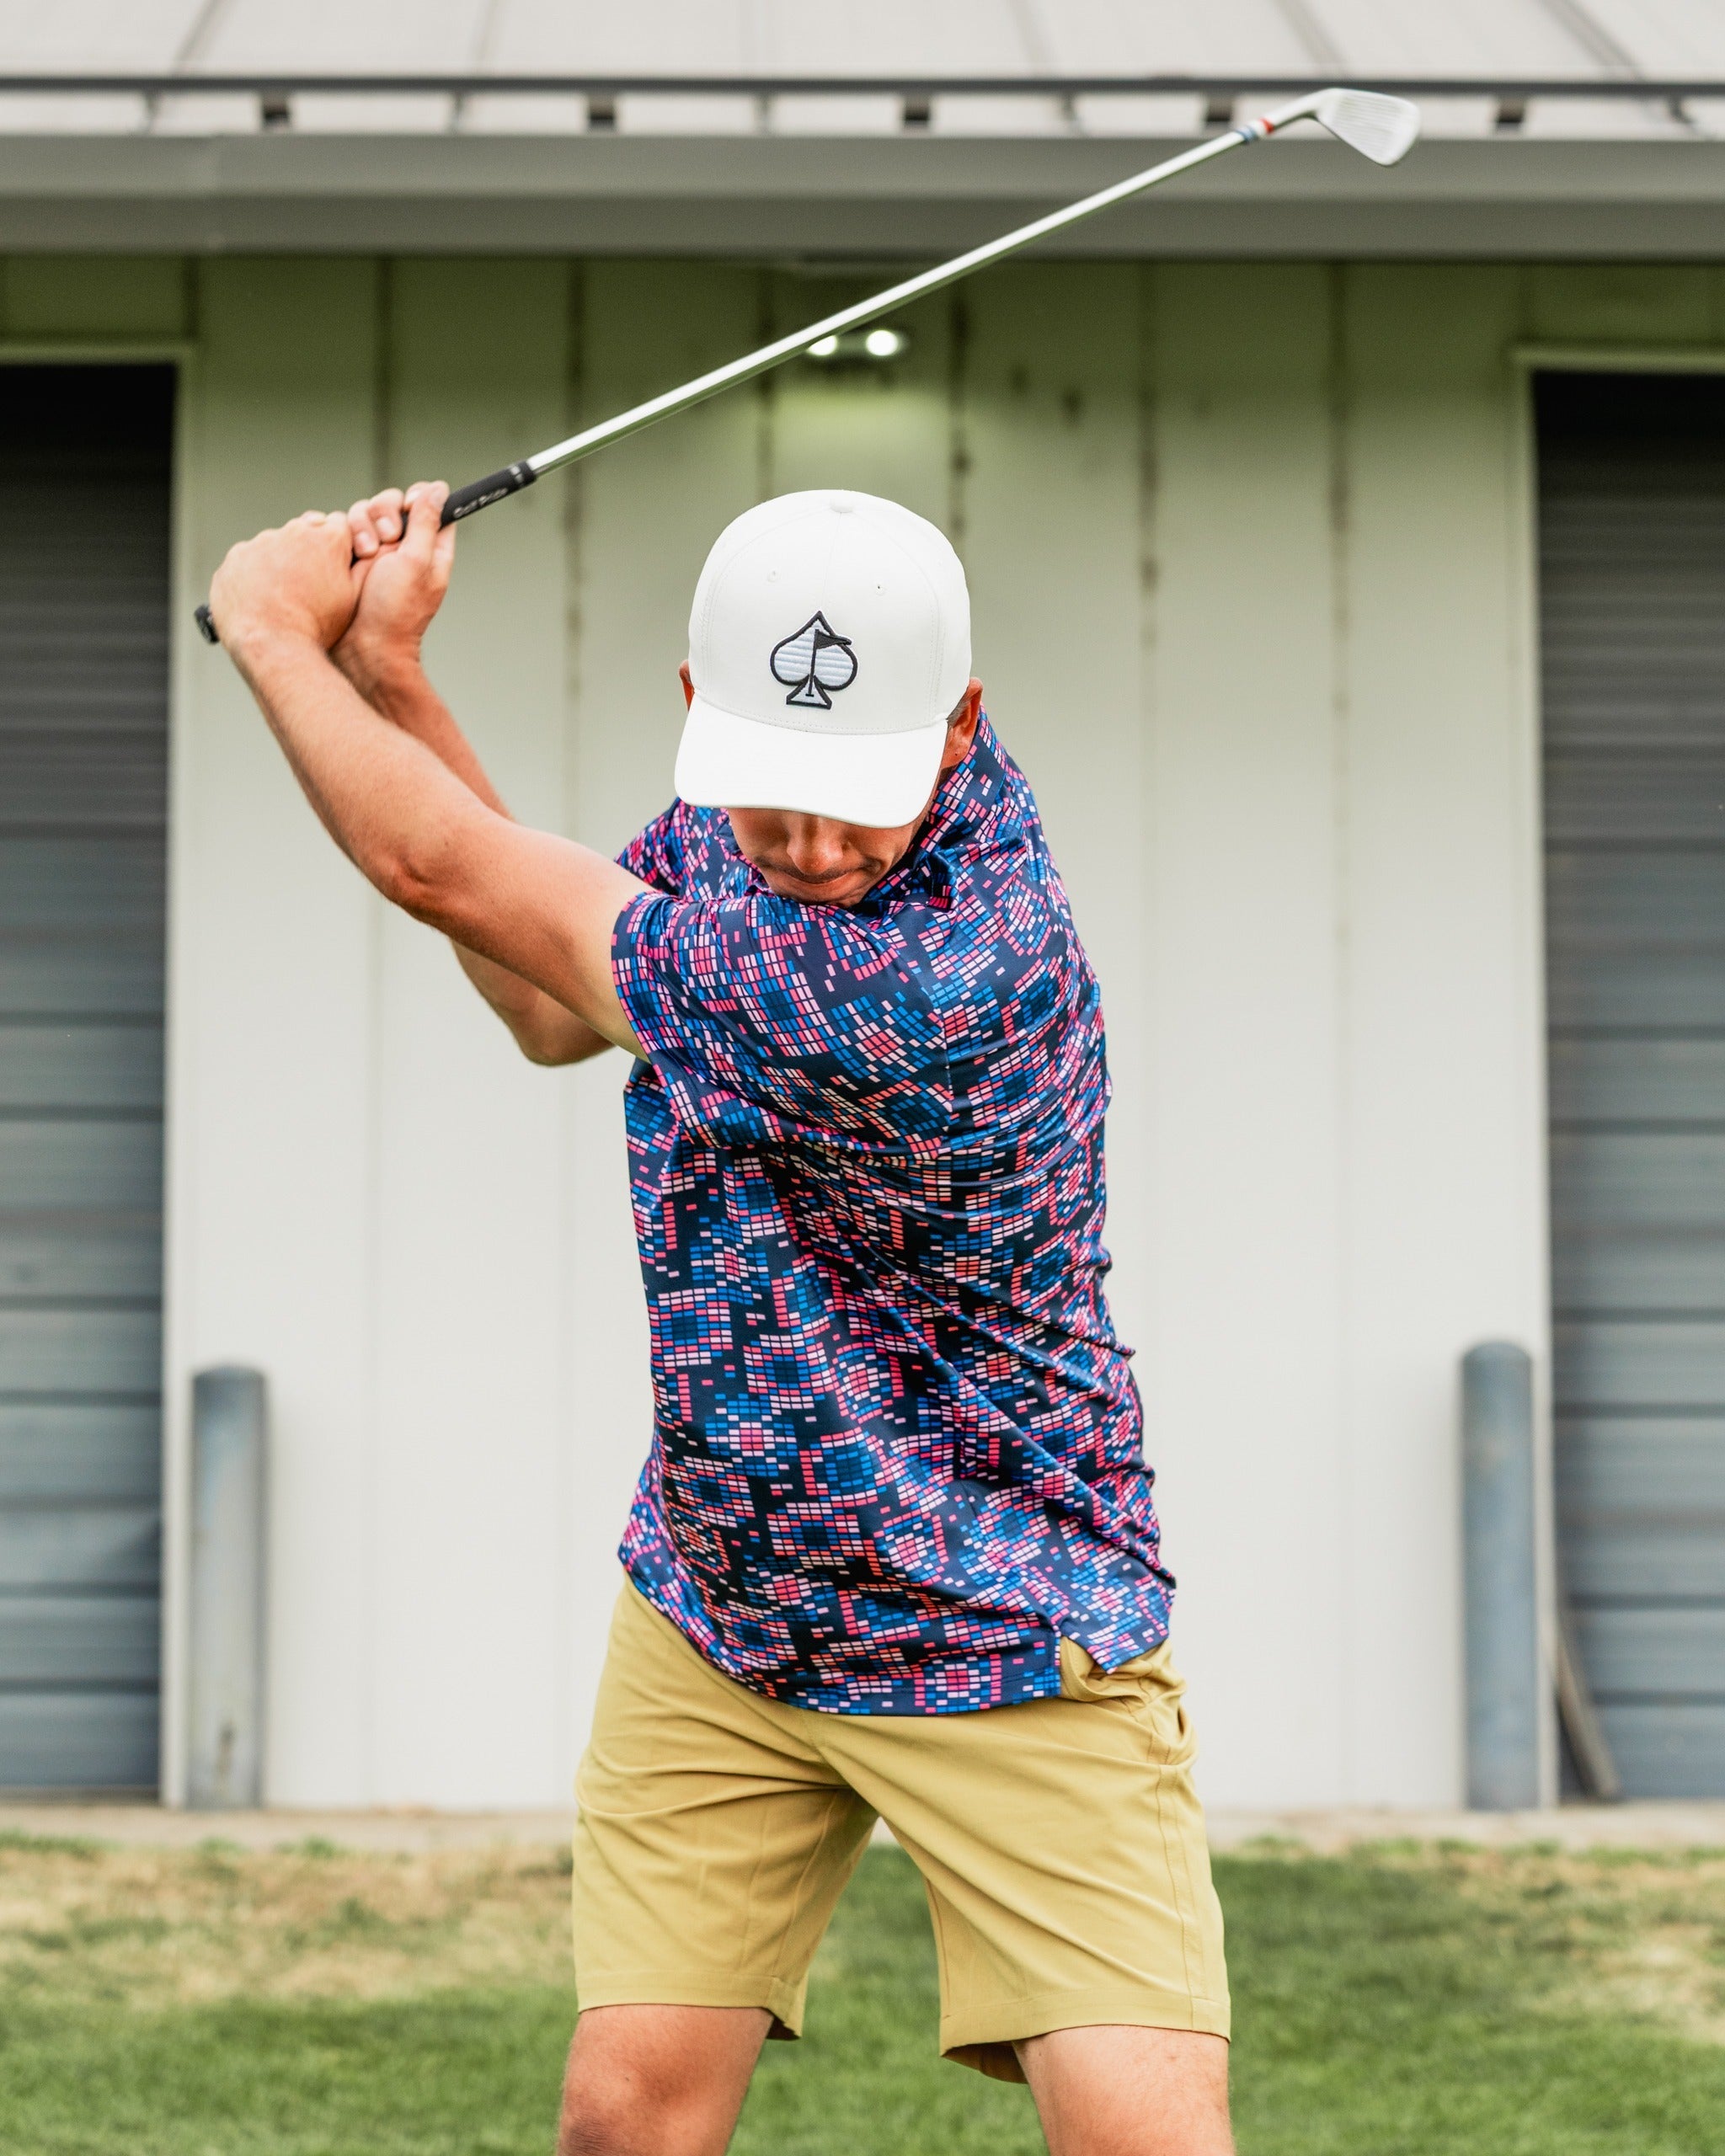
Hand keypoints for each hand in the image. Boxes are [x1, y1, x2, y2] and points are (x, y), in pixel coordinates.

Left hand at [208, 510, 362, 661]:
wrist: (272, 644)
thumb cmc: (318, 626)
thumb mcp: (354, 599)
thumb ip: (362, 568)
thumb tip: (370, 551)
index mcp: (327, 538)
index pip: (339, 525)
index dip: (339, 544)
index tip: (335, 563)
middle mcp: (292, 531)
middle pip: (305, 530)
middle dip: (309, 550)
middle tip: (309, 583)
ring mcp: (260, 543)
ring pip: (274, 545)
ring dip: (280, 562)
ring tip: (283, 597)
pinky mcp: (235, 557)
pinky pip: (247, 561)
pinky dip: (254, 575)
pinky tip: (261, 599)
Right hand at [332, 482, 455, 700]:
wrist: (361, 645)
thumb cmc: (395, 611)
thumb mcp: (416, 562)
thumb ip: (426, 523)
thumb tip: (439, 489)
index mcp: (429, 548)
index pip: (429, 506)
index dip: (417, 498)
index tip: (408, 505)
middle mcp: (402, 547)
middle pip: (391, 503)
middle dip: (384, 511)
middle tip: (387, 536)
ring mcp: (374, 552)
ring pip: (363, 512)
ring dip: (361, 524)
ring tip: (363, 552)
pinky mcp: (348, 556)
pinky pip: (341, 527)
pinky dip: (343, 531)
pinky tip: (347, 551)